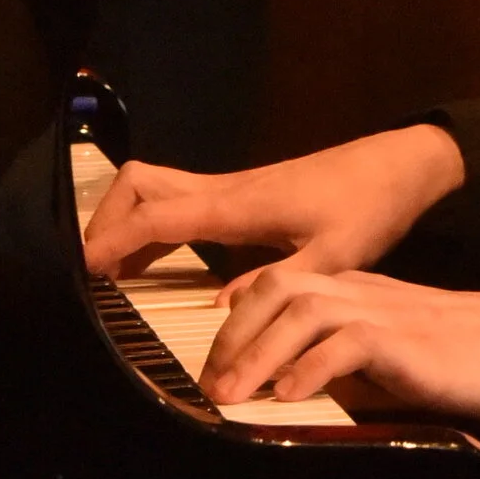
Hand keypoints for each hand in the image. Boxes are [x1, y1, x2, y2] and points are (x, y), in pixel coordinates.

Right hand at [81, 120, 466, 281]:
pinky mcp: (243, 194)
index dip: (113, 239)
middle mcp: (227, 188)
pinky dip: (152, 223)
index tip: (80, 268)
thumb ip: (278, 287)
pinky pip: (180, 200)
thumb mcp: (333, 258)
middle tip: (91, 270)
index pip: (157, 215)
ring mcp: (232, 187)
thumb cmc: (369, 208)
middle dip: (106, 220)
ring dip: (126, 219)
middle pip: (141, 185)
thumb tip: (221, 310)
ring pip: (156, 186)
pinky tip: (153, 260)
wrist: (398, 168)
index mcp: (239, 204)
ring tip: (109, 271)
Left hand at [204, 264, 479, 423]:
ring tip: (231, 397)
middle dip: (234, 333)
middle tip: (209, 385)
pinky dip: (311, 368)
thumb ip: (347, 372)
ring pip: (302, 309)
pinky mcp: (408, 341)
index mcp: (356, 293)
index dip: (237, 321)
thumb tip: (292, 401)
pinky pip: (348, 342)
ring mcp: (385, 311)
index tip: (212, 366)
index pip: (279, 286)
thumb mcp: (391, 366)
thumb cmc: (465, 363)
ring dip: (258, 353)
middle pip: (278, 287)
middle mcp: (362, 292)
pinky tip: (289, 396)